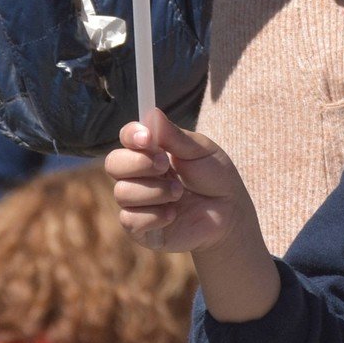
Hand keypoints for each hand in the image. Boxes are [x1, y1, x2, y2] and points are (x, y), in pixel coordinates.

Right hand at [108, 109, 279, 321]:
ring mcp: (137, 202)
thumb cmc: (216, 178)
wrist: (229, 215)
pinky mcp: (140, 229)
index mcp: (151, 151)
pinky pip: (130, 220)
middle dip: (140, 164)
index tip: (148, 139)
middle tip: (166, 166)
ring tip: (179, 194)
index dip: (131, 136)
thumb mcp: (201, 151)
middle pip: (113, 163)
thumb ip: (175, 136)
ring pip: (122, 192)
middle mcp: (138, 175)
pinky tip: (172, 215)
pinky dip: (154, 216)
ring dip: (155, 191)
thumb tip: (152, 113)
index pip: (127, 137)